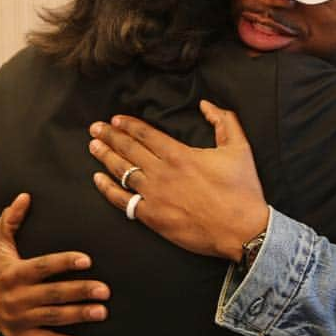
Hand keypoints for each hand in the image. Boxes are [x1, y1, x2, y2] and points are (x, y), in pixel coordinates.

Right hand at [0, 193, 109, 335]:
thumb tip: (25, 195)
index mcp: (14, 273)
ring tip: (102, 312)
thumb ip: (11, 218)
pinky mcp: (21, 335)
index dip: (65, 263)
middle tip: (105, 290)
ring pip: (53, 317)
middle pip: (53, 294)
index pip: (43, 267)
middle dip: (80, 292)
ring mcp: (19, 318)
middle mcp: (17, 297)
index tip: (87, 260)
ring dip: (79, 315)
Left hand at [88, 100, 269, 262]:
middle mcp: (162, 172)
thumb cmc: (242, 189)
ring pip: (122, 171)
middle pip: (128, 149)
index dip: (128, 125)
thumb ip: (224, 120)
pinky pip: (122, 200)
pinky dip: (107, 189)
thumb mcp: (239, 148)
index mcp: (180, 154)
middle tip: (95, 128)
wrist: (242, 230)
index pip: (146, 134)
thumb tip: (206, 104)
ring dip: (105, 157)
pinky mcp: (152, 217)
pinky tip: (98, 179)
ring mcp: (154, 195)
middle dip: (109, 136)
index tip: (115, 119)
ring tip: (93, 146)